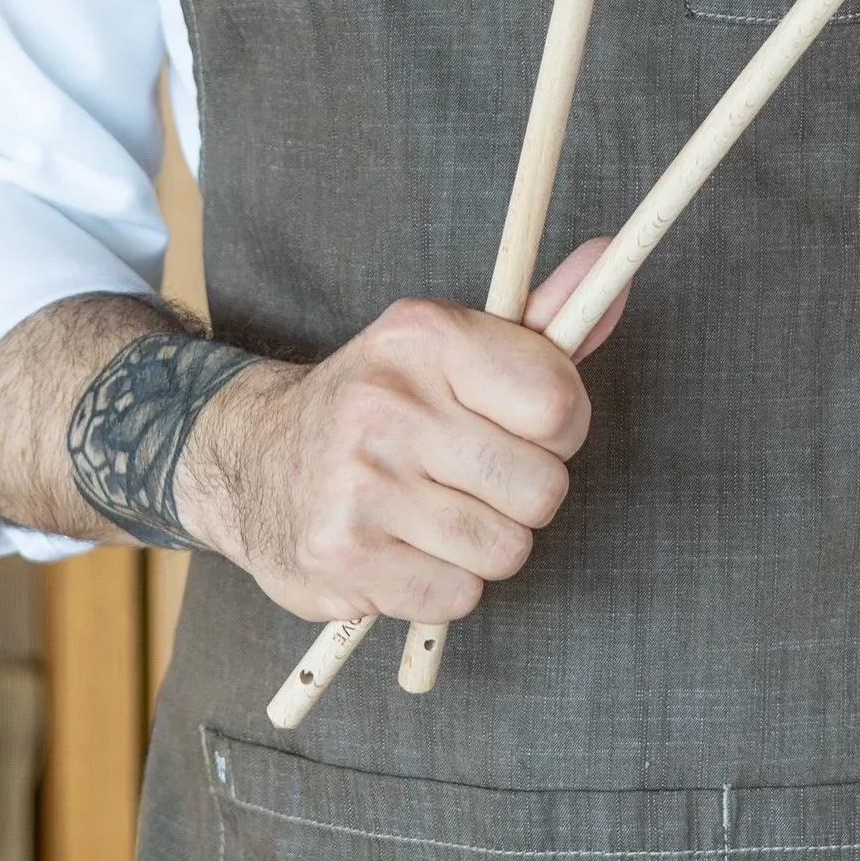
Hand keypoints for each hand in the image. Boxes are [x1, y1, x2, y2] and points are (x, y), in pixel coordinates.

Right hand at [175, 240, 626, 627]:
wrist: (250, 459)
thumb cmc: (381, 404)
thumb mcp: (450, 345)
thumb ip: (541, 322)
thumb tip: (608, 264)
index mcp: (423, 337)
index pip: (559, 405)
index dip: (561, 428)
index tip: (526, 426)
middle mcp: (387, 404)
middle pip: (543, 490)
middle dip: (523, 493)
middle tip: (473, 474)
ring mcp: (360, 485)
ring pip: (506, 550)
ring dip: (484, 543)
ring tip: (436, 511)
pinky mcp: (343, 558)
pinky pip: (458, 596)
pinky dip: (444, 583)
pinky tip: (405, 547)